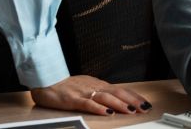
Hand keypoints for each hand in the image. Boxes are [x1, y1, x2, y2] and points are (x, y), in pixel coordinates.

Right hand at [30, 75, 152, 115]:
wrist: (45, 78)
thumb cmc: (64, 85)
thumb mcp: (86, 87)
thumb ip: (98, 93)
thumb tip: (113, 101)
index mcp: (98, 84)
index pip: (120, 90)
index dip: (134, 97)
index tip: (145, 103)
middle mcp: (94, 86)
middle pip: (117, 93)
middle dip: (133, 100)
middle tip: (145, 108)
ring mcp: (84, 92)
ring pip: (106, 97)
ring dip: (119, 104)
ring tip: (130, 110)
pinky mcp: (72, 99)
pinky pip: (87, 103)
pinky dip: (98, 108)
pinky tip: (107, 112)